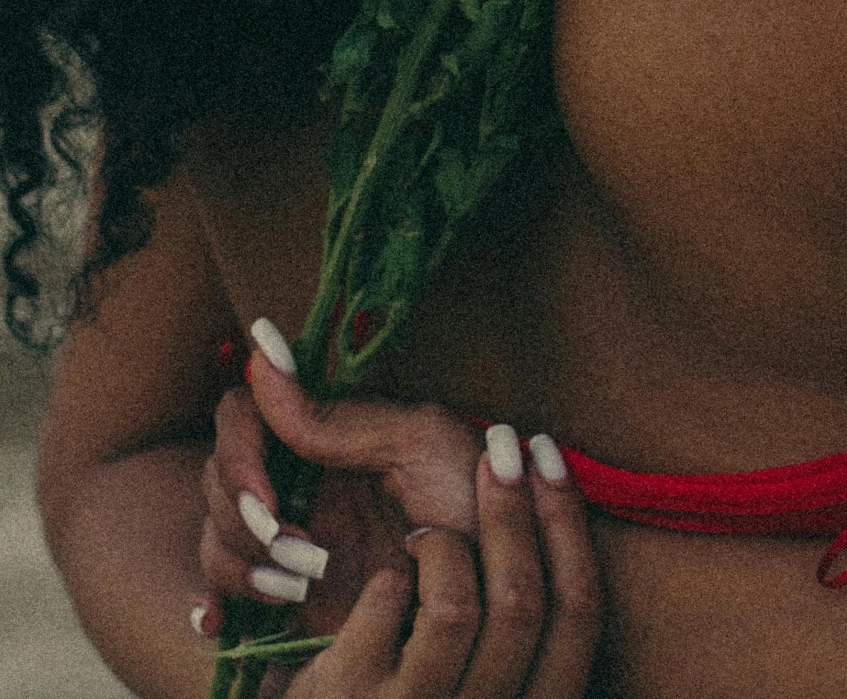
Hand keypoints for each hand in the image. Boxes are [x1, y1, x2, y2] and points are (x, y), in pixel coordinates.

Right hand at [198, 358, 486, 620]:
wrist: (503, 584)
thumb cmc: (479, 498)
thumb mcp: (420, 443)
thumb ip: (336, 415)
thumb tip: (260, 349)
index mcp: (323, 432)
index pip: (239, 415)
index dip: (239, 453)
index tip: (268, 501)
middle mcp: (295, 477)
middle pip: (218, 478)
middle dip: (245, 520)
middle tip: (303, 555)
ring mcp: (288, 537)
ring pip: (216, 538)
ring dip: (242, 565)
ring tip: (299, 588)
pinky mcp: (287, 594)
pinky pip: (222, 595)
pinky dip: (212, 606)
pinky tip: (220, 626)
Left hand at [283, 456, 600, 698]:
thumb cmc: (408, 688)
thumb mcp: (476, 668)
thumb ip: (516, 608)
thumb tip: (543, 480)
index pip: (580, 614)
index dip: (570, 525)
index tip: (548, 458)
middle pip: (522, 602)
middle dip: (512, 510)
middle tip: (497, 452)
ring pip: (456, 606)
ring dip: (440, 545)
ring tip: (422, 536)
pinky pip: (388, 602)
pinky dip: (387, 575)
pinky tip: (382, 584)